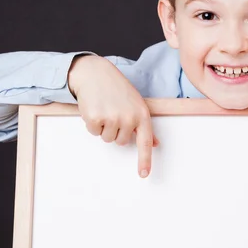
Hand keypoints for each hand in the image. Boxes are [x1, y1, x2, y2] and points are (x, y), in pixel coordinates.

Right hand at [68, 55, 158, 177]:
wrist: (96, 73)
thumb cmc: (117, 88)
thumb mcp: (136, 103)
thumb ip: (143, 124)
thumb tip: (155, 143)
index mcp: (142, 114)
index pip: (145, 142)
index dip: (145, 160)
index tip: (144, 174)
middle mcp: (129, 117)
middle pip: (121, 142)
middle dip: (115, 130)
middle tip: (113, 112)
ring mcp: (112, 118)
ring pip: (107, 138)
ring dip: (103, 127)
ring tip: (104, 108)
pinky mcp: (95, 118)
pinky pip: (93, 132)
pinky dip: (92, 124)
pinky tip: (94, 108)